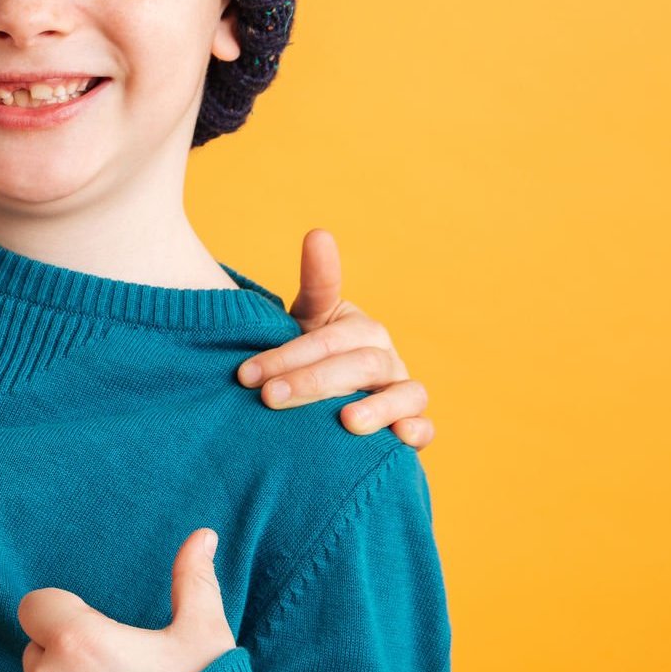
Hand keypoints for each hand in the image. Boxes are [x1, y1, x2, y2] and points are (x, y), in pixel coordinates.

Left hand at [236, 229, 434, 447]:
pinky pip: (424, 427)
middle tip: (269, 398)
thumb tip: (319, 233)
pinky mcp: (413, 424)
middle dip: (312, 381)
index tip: (246, 374)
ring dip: (377, 408)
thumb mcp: (310, 319)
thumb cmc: (314, 357)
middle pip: (359, 365)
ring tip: (346, 421)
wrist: (330, 400)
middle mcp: (386, 356)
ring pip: (403, 393)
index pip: (328, 337)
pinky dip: (416, 431)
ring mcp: (401, 390)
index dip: (288, 355)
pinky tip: (398, 438)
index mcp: (360, 329)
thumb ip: (317, 283)